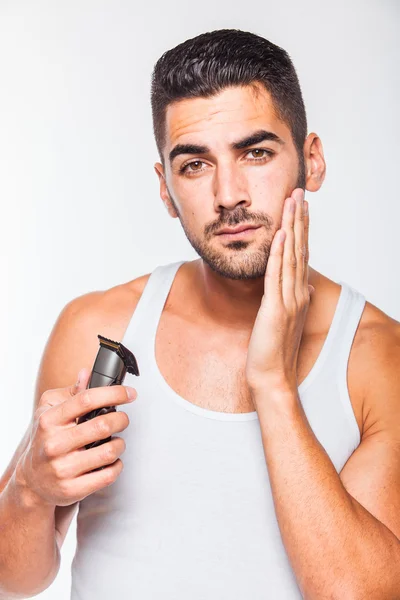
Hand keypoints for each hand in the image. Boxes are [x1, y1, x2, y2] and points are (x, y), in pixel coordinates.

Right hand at [16, 369, 136, 507]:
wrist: (31, 480)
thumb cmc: (45, 439)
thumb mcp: (50, 411)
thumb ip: (71, 392)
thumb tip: (87, 373)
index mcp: (49, 420)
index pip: (86, 399)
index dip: (113, 393)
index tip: (129, 393)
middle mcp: (54, 444)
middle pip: (102, 425)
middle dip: (121, 419)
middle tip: (123, 419)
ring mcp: (62, 468)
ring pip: (109, 451)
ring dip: (120, 444)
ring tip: (116, 441)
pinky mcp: (72, 489)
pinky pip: (108, 474)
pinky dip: (117, 465)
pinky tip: (112, 460)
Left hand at [245, 188, 313, 394]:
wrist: (272, 376)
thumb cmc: (275, 349)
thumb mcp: (286, 320)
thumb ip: (294, 299)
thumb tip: (304, 286)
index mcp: (298, 293)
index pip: (301, 254)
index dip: (301, 229)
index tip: (299, 207)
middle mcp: (297, 293)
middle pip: (299, 249)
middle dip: (298, 219)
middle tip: (298, 192)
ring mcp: (288, 300)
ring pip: (291, 257)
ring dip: (291, 228)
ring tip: (291, 203)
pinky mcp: (276, 310)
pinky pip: (277, 277)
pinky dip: (278, 254)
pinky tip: (280, 235)